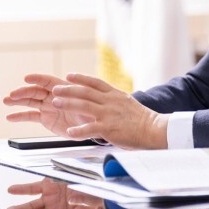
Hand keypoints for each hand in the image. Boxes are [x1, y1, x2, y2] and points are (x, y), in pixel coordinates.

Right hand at [3, 74, 89, 137]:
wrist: (93, 124)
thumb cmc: (93, 111)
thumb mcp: (87, 106)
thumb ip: (74, 102)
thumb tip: (60, 100)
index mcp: (64, 89)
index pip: (49, 81)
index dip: (38, 78)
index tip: (27, 78)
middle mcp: (54, 96)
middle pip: (36, 91)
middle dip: (24, 91)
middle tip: (13, 94)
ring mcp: (49, 107)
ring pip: (31, 101)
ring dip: (18, 101)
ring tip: (6, 101)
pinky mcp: (46, 118)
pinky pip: (31, 116)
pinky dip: (20, 116)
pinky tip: (10, 117)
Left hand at [49, 73, 168, 148]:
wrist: (153, 128)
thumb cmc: (142, 119)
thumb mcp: (127, 103)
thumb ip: (114, 100)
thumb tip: (104, 99)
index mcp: (115, 94)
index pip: (95, 82)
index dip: (80, 78)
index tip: (69, 76)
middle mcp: (110, 102)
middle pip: (85, 92)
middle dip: (68, 90)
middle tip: (56, 89)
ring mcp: (108, 114)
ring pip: (84, 106)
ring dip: (68, 104)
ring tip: (55, 103)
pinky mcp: (109, 128)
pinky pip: (89, 129)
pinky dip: (78, 131)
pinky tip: (69, 132)